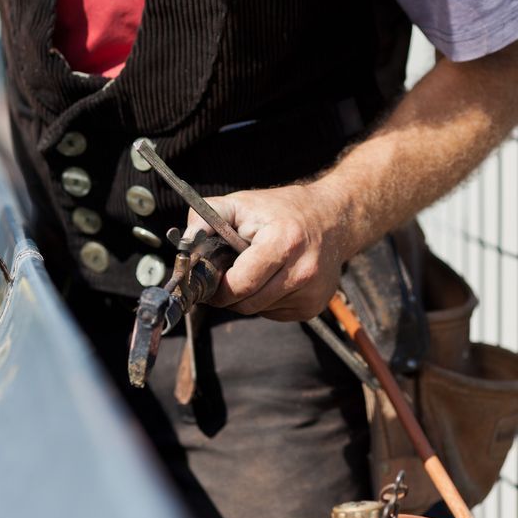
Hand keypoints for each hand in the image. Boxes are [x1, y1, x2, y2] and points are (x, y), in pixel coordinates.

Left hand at [185, 183, 357, 320]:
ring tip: (251, 272)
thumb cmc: (280, 210)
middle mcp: (303, 270)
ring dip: (246, 298)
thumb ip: (206, 218)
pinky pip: (274, 313)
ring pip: (258, 311)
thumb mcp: (241, 204)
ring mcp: (312, 292)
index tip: (209, 280)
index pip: (240, 284)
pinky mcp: (314, 306)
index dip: (218, 287)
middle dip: (228, 295)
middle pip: (247, 304)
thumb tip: (185, 243)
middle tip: (223, 278)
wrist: (332, 219)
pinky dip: (264, 301)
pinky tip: (271, 279)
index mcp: (284, 242)